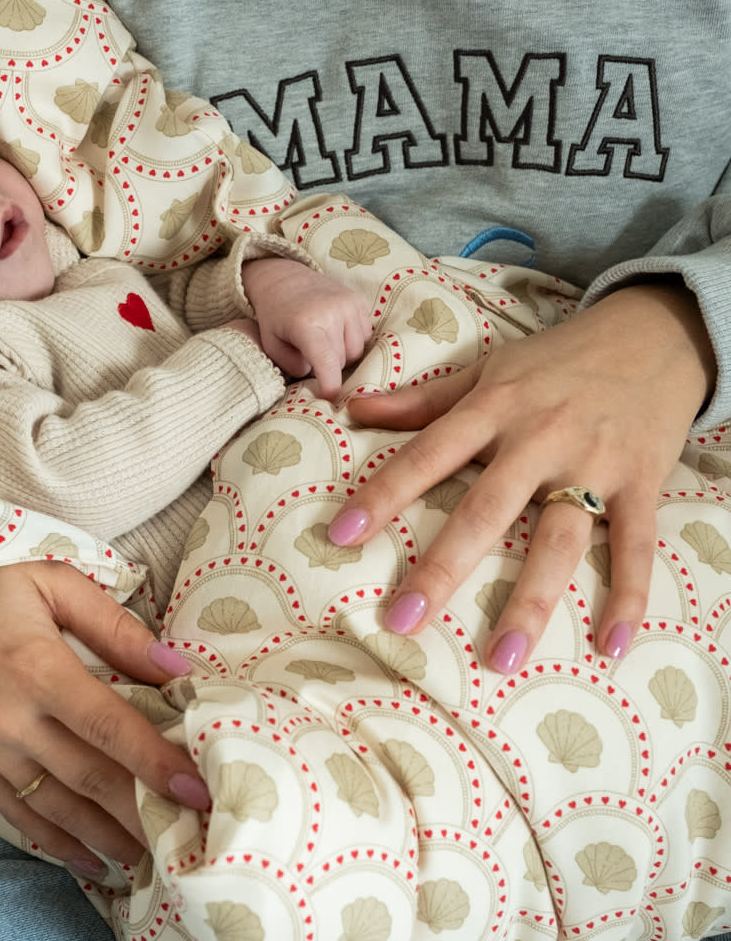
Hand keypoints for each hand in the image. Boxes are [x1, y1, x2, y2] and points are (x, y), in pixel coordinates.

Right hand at [0, 560, 207, 872]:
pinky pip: (16, 814)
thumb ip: (115, 626)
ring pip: (57, 808)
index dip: (156, 760)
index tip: (197, 789)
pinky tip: (94, 860)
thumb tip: (174, 667)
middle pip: (89, 778)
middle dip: (144, 809)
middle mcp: (8, 718)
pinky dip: (57, 843)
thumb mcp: (54, 580)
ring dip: (108, 837)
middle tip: (189, 832)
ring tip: (154, 856)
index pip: (109, 726)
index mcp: (36, 667)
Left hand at [241, 256, 370, 399]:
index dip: (331, 384)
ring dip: (343, 354)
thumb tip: (316, 375)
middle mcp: (332, 312)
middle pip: (343, 360)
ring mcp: (349, 304)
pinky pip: (365, 336)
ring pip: (357, 350)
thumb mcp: (271, 345)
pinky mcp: (359, 301)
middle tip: (312, 356)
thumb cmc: (275, 316)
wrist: (284, 279)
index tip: (331, 399)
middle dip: (330, 366)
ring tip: (325, 343)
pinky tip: (336, 332)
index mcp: (306, 324)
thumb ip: (292, 366)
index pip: (326, 360)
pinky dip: (353, 340)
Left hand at [327, 284, 715, 672]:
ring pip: (558, 540)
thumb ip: (420, 399)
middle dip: (443, 567)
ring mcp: (594, 464)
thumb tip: (349, 408)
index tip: (341, 536)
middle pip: (485, 510)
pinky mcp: (643, 484)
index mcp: (493, 408)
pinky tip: (612, 647)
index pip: (426, 455)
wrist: (653, 334)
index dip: (383, 495)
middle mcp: (538, 439)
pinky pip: (634, 546)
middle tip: (401, 620)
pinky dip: (629, 596)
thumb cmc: (555, 359)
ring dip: (530, 602)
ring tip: (500, 659)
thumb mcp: (486, 370)